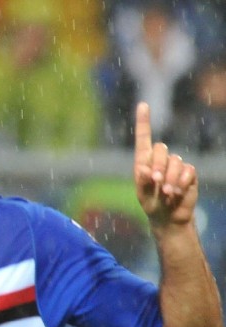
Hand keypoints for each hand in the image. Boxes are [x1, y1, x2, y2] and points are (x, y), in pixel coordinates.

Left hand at [133, 102, 196, 226]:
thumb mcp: (143, 195)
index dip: (143, 122)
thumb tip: (143, 168)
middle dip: (158, 165)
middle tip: (157, 181)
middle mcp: (159, 160)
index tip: (143, 105)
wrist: (169, 217)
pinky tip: (177, 192)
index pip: (143, 138)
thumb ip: (142, 181)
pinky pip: (188, 171)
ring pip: (175, 161)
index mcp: (143, 161)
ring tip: (168, 192)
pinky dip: (182, 182)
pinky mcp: (188, 173)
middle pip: (160, 149)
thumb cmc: (152, 204)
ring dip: (171, 178)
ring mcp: (175, 165)